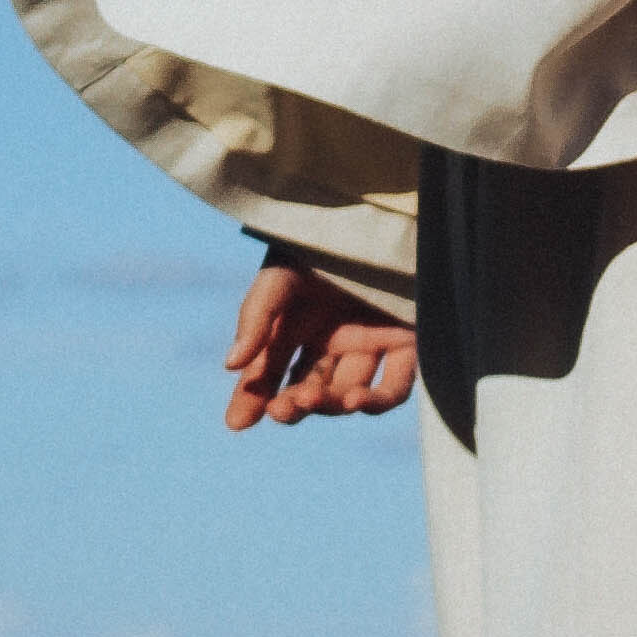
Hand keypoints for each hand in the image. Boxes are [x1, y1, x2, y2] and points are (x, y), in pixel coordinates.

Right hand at [222, 260, 417, 431]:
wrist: (379, 214)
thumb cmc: (323, 242)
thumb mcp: (280, 277)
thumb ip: (255, 318)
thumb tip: (230, 366)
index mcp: (298, 325)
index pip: (271, 373)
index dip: (253, 398)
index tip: (238, 423)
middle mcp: (332, 341)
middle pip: (308, 389)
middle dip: (293, 405)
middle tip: (283, 409)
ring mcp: (369, 345)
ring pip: (347, 394)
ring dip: (330, 405)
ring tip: (313, 399)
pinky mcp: (406, 343)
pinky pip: (395, 385)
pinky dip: (377, 400)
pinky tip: (355, 401)